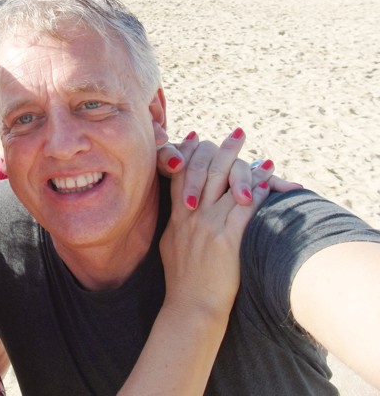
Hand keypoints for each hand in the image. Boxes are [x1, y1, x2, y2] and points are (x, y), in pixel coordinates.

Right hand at [159, 129, 270, 319]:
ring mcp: (209, 226)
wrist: (190, 306)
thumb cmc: (182, 281)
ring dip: (248, 168)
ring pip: (229, 186)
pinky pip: (245, 209)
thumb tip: (183, 209)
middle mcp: (192, 216)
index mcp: (177, 217)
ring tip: (264, 158)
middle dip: (224, 151)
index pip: (182, 174)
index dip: (191, 152)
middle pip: (208, 172)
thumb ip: (177, 224)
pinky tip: (270, 182)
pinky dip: (259, 192)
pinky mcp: (227, 239)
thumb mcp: (169, 246)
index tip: (199, 137)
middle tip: (237, 134)